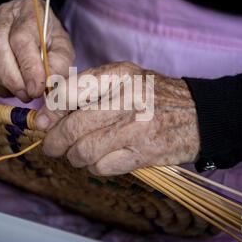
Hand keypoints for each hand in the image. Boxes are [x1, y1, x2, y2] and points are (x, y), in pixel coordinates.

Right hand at [0, 0, 74, 100]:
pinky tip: (9, 86)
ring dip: (2, 82)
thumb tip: (46, 82)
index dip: (28, 68)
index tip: (36, 90)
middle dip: (12, 78)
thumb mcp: (63, 50)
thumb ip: (58, 65)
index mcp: (30, 11)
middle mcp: (4, 14)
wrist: (37, 31)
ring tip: (22, 90)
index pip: (22, 39)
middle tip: (27, 95)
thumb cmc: (50, 41)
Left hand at [35, 62, 199, 175]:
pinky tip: (99, 160)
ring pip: (84, 151)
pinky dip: (94, 167)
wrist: (199, 115)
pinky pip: (103, 167)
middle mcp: (127, 98)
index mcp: (119, 74)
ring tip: (76, 153)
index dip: (49, 111)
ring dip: (73, 157)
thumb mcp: (124, 78)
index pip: (68, 92)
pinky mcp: (145, 153)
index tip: (42, 122)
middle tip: (51, 146)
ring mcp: (137, 127)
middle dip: (54, 142)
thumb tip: (46, 114)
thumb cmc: (153, 95)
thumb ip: (86, 88)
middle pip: (72, 127)